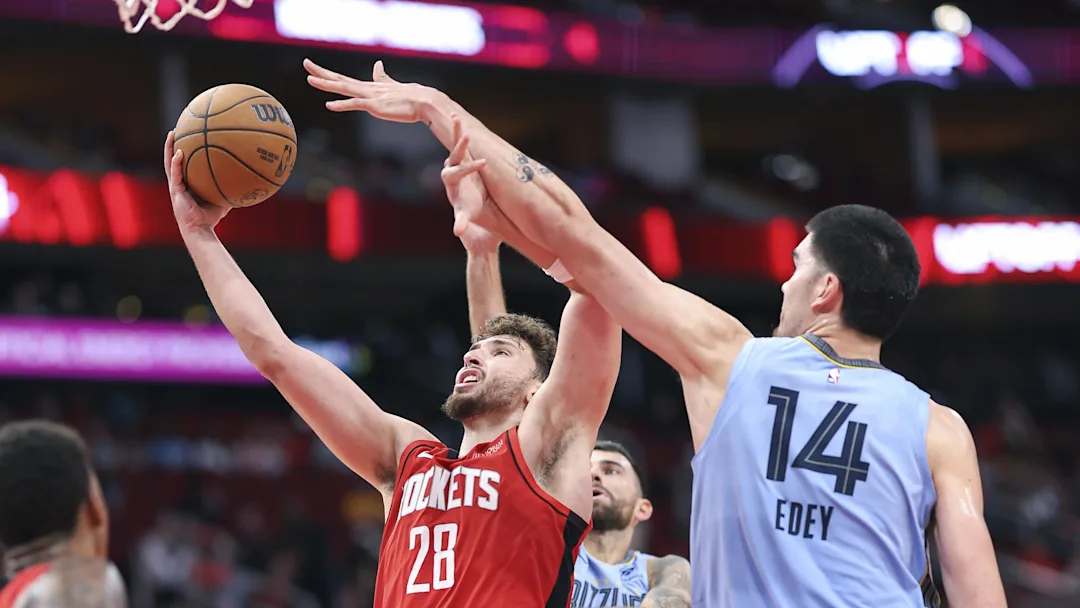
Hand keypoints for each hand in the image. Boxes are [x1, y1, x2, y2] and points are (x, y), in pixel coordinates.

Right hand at [164, 131, 228, 231]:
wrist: (200, 230)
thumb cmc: (210, 218)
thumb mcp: (223, 199)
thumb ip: (229, 188)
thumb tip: (246, 179)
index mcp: (187, 183)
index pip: (183, 164)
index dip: (183, 150)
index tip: (187, 136)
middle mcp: (179, 183)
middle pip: (173, 159)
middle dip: (174, 144)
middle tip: (177, 129)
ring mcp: (175, 186)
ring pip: (169, 163)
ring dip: (169, 148)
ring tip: (172, 134)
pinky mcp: (175, 192)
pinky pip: (175, 174)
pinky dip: (176, 163)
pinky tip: (179, 152)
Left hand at [305, 59, 432, 123]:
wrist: (424, 101)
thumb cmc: (411, 97)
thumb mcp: (392, 86)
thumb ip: (382, 78)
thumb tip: (377, 65)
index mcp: (369, 87)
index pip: (344, 79)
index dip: (328, 74)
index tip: (313, 68)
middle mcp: (367, 89)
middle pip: (340, 80)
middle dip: (321, 72)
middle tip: (306, 63)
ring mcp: (370, 97)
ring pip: (344, 88)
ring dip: (326, 84)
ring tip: (310, 79)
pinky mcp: (375, 106)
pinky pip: (355, 104)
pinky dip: (342, 104)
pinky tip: (329, 105)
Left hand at [441, 114, 499, 251]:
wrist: (471, 207)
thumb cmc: (470, 212)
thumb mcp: (466, 217)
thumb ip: (461, 222)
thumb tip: (457, 232)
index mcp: (451, 183)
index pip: (458, 173)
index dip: (469, 168)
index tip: (484, 163)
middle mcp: (451, 170)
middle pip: (453, 156)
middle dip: (460, 147)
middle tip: (466, 135)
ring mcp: (457, 163)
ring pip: (455, 146)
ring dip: (456, 131)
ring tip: (456, 116)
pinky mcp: (464, 158)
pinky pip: (462, 143)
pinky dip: (462, 132)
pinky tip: (458, 117)